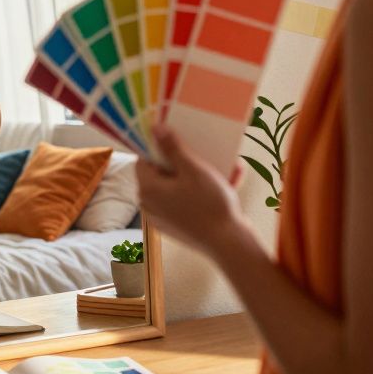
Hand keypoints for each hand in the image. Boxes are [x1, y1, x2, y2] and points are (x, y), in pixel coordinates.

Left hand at [135, 124, 248, 254]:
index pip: (143, 160)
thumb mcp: (193, 169)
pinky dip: (194, 194)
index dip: (158, 148)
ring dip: (190, 177)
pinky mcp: (174, 227)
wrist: (228, 244)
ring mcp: (160, 219)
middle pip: (158, 174)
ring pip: (172, 188)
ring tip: (215, 169)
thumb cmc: (211, 204)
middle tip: (199, 154)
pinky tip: (217, 187)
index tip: (176, 140)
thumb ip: (173, 148)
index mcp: (147, 189)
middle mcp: (148, 206)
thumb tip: (155, 129)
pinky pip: (180, 203)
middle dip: (179, 162)